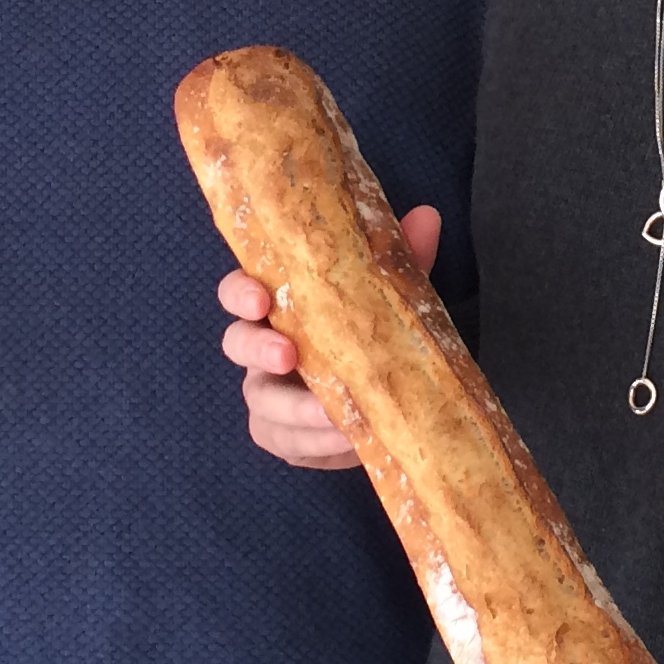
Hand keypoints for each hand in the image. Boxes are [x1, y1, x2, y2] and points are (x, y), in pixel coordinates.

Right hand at [218, 206, 439, 470]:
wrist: (390, 394)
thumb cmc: (373, 332)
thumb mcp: (390, 296)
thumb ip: (402, 261)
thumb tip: (426, 216)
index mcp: (278, 304)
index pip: (238, 290)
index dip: (240, 293)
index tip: (260, 297)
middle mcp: (263, 347)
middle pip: (236, 344)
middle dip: (259, 349)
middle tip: (290, 356)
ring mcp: (269, 396)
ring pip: (262, 404)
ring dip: (297, 411)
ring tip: (337, 417)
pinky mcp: (286, 439)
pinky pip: (289, 446)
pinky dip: (318, 447)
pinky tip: (349, 443)